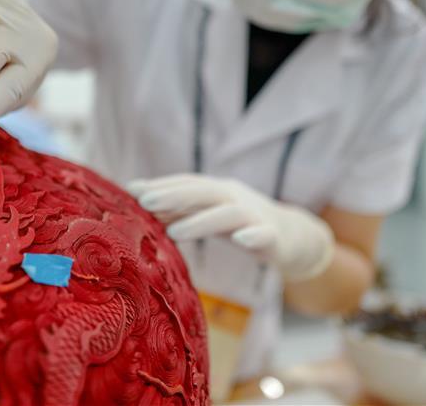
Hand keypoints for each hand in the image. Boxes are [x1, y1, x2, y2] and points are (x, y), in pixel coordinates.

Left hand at [127, 174, 334, 280]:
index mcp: (217, 192)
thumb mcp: (209, 216)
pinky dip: (253, 235)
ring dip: (200, 221)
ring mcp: (255, 216)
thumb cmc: (242, 225)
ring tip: (174, 232)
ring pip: (227, 214)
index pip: (186, 184)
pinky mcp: (274, 237)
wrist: (294, 239)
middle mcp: (234, 197)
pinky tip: (241, 240)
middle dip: (173, 195)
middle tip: (144, 202)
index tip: (130, 189)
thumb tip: (138, 202)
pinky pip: (263, 234)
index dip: (160, 185)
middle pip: (202, 191)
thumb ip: (179, 210)